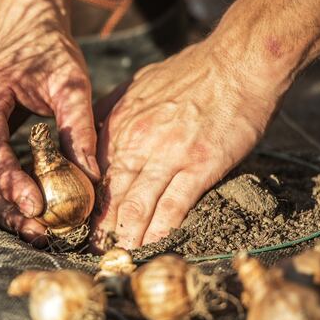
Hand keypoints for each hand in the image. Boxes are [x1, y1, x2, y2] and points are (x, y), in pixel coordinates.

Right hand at [0, 29, 99, 243]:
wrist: (24, 29)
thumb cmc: (49, 51)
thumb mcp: (71, 81)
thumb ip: (78, 126)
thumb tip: (90, 176)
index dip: (8, 181)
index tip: (35, 207)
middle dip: (5, 204)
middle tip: (38, 231)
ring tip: (34, 228)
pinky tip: (22, 207)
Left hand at [92, 41, 284, 248]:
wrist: (237, 62)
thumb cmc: (189, 72)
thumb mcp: (135, 86)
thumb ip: (110, 113)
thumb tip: (92, 132)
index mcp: (117, 124)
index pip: (91, 172)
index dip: (86, 201)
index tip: (82, 220)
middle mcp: (135, 142)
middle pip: (109, 194)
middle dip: (100, 227)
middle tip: (94, 250)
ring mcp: (167, 155)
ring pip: (136, 205)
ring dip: (126, 236)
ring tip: (119, 257)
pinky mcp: (199, 165)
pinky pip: (173, 206)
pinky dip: (160, 230)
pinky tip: (153, 247)